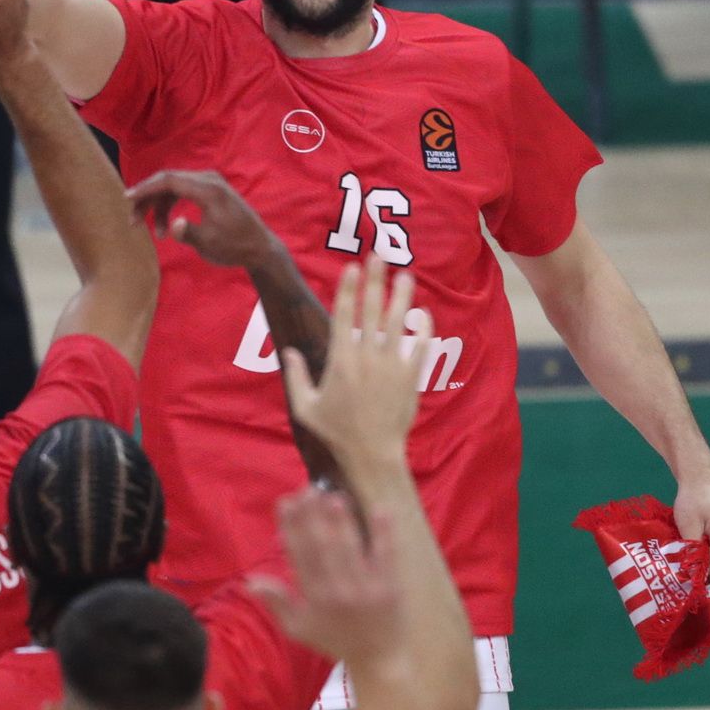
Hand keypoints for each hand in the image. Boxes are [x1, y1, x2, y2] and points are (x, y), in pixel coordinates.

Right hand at [125, 170, 276, 269]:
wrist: (259, 247)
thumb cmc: (234, 246)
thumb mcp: (209, 244)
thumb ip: (188, 233)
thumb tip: (172, 226)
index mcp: (208, 190)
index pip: (169, 180)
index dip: (146, 188)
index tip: (127, 198)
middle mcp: (208, 180)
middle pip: (168, 181)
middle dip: (148, 199)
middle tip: (134, 222)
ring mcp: (210, 183)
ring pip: (174, 186)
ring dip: (159, 206)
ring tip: (157, 234)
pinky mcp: (210, 190)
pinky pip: (183, 190)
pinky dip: (170, 205)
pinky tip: (167, 225)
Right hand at [249, 488, 404, 666]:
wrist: (378, 660)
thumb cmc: (334, 640)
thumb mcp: (298, 628)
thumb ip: (276, 603)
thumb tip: (249, 580)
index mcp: (314, 598)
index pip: (299, 556)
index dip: (290, 528)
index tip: (285, 502)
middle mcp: (337, 591)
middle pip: (321, 548)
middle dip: (313, 517)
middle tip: (307, 490)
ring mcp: (365, 588)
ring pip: (349, 549)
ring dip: (341, 522)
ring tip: (334, 497)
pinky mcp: (390, 587)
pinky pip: (386, 556)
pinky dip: (383, 533)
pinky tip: (379, 510)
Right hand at [282, 259, 429, 472]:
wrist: (372, 453)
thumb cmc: (336, 432)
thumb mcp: (305, 407)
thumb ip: (296, 376)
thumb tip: (286, 352)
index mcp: (341, 360)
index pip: (345, 314)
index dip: (349, 288)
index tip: (353, 266)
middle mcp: (367, 356)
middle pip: (373, 309)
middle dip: (376, 279)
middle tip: (380, 255)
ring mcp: (392, 365)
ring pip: (399, 322)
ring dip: (403, 296)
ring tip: (406, 275)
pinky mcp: (410, 377)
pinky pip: (420, 346)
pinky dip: (423, 329)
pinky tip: (423, 315)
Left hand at [673, 474, 709, 576]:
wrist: (703, 479)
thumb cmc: (693, 499)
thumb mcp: (688, 525)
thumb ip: (692, 551)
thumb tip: (693, 574)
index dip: (697, 573)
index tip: (680, 574)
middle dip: (701, 562)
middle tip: (683, 551)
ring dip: (706, 555)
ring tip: (693, 540)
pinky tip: (702, 537)